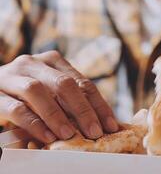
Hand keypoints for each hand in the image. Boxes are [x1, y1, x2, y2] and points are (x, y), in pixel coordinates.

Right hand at [0, 51, 117, 142]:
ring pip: (37, 91)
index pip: (83, 82)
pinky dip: (34, 123)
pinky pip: (15, 107)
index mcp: (53, 62)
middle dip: (82, 110)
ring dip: (56, 115)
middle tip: (94, 132)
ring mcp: (11, 75)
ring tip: (69, 135)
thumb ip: (69, 102)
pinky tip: (47, 136)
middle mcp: (33, 63)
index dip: (99, 105)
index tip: (110, 126)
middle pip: (64, 84)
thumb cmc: (26, 94)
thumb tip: (100, 124)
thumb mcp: (50, 92)